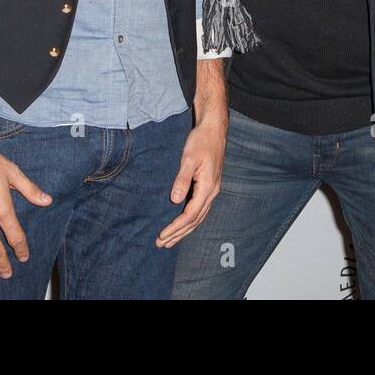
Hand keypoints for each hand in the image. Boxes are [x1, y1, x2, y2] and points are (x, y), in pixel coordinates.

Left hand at [155, 115, 226, 248]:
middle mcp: (211, 192)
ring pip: (198, 217)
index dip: (176, 227)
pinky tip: (181, 224)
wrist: (214, 130)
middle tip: (161, 244)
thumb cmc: (201, 142)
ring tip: (170, 240)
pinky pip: (199, 209)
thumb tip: (175, 200)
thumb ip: (182, 180)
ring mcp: (211, 190)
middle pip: (195, 220)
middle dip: (178, 234)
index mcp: (207, 187)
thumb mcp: (189, 159)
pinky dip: (189, 220)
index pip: (190, 215)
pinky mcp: (208, 186)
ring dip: (184, 230)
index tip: (162, 236)